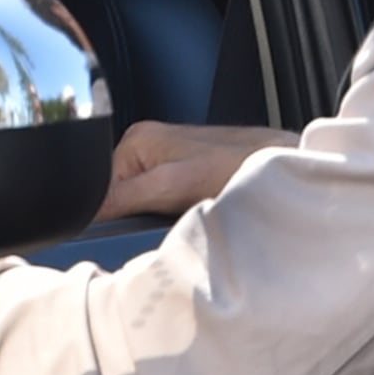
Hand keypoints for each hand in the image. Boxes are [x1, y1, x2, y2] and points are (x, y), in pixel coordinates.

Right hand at [98, 121, 293, 221]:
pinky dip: (172, 217)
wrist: (287, 165)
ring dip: (155, 221)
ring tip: (182, 220)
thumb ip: (125, 198)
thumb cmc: (242, 167)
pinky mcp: (185, 175)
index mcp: (136, 140)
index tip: (126, 234)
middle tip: (162, 228)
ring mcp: (167, 160)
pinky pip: (163, 204)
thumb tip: (86, 214)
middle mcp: (148, 146)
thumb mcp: (174, 187)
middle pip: (119, 198)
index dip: (108, 217)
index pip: (99, 189)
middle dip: (134, 219)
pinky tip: (191, 219)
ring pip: (142, 205)